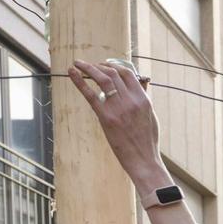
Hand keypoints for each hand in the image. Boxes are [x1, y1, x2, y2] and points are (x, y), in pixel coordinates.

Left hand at [68, 59, 168, 191]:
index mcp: (143, 100)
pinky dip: (79, 81)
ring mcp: (118, 108)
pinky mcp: (106, 117)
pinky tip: (71, 72)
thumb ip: (144, 100)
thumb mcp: (151, 117)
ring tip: (79, 63)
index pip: (128, 74)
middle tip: (91, 65)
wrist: (144, 160)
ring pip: (103, 79)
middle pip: (113, 73)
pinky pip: (91, 95)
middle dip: (100, 65)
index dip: (115, 66)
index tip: (106, 66)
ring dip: (89, 67)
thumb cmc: (148, 141)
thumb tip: (141, 85)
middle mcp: (131, 101)